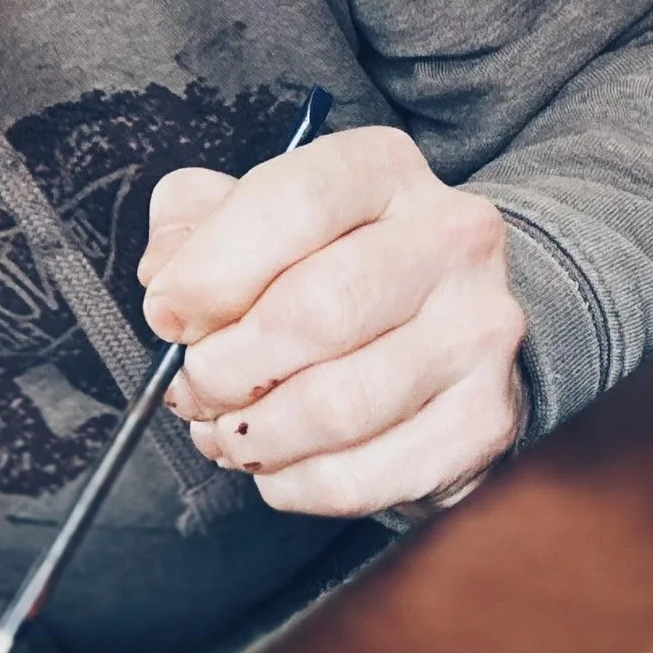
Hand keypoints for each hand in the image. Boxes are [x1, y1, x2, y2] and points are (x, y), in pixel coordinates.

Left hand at [139, 126, 526, 517]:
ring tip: (226, 429)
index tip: (167, 316)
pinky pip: (362, 477)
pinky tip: (279, 461)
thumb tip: (167, 281)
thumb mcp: (252, 216)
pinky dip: (295, 483)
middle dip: (225, 367)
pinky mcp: (485, 421)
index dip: (209, 272)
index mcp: (382, 169)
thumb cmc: (327, 265)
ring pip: (336, 407)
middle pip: (313, 313)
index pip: (291, 203)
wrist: (443, 324)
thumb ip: (194, 226)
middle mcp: (449, 238)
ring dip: (252, 434)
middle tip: (193, 388)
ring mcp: (479, 332)